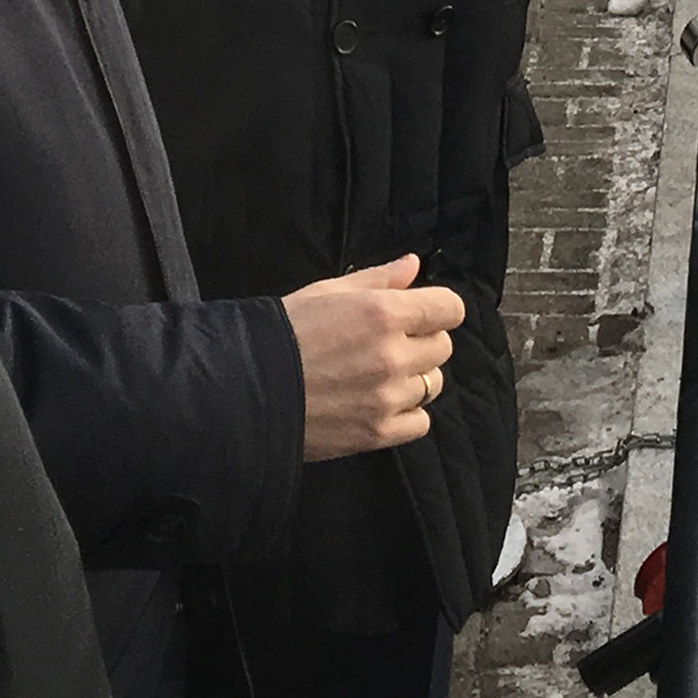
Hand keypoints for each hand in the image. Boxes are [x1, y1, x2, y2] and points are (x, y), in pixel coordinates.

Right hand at [282, 255, 463, 461]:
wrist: (247, 388)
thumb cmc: (283, 332)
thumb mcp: (327, 291)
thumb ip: (378, 279)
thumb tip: (413, 265)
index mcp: (384, 313)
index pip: (449, 309)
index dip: (437, 308)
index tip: (422, 314)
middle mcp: (393, 355)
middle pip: (442, 347)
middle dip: (422, 341)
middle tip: (389, 344)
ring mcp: (388, 397)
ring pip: (433, 384)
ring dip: (413, 377)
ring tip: (378, 375)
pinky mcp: (379, 433)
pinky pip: (421, 421)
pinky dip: (407, 413)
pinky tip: (379, 404)